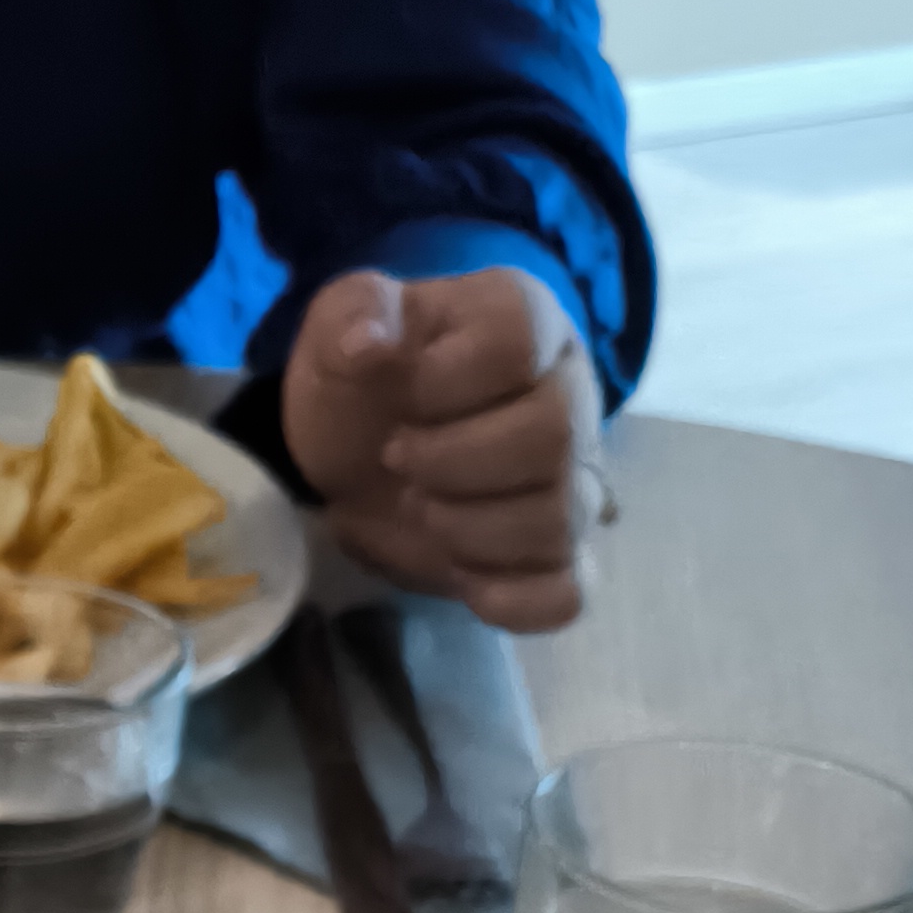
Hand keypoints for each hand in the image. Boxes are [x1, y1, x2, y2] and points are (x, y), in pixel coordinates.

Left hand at [281, 268, 602, 635]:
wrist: (362, 446)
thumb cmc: (366, 379)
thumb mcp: (342, 325)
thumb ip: (357, 311)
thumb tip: (370, 343)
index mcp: (525, 323)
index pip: (520, 344)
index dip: (446, 382)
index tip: (401, 402)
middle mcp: (568, 398)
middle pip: (551, 438)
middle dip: (452, 465)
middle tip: (398, 464)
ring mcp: (570, 482)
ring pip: (556, 521)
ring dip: (467, 531)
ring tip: (420, 511)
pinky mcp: (553, 558)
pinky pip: (564, 594)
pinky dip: (510, 601)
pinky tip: (464, 583)